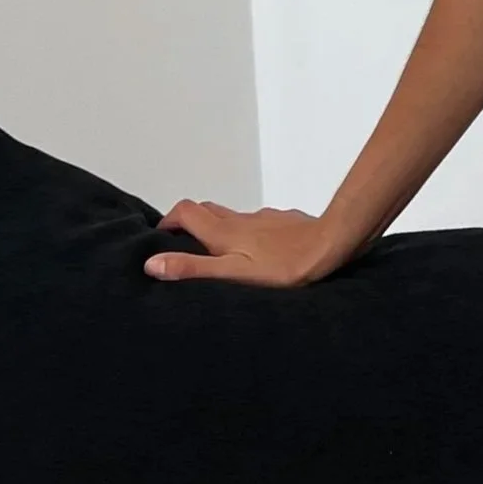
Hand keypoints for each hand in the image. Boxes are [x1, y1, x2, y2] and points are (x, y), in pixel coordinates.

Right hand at [143, 202, 342, 287]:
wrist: (330, 246)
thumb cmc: (283, 266)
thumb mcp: (232, 273)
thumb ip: (193, 268)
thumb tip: (152, 263)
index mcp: (224, 231)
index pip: (185, 211)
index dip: (169, 219)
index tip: (162, 235)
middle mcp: (241, 219)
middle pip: (207, 210)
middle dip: (191, 221)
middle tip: (184, 241)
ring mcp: (265, 218)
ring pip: (234, 217)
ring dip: (221, 227)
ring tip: (222, 252)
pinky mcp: (285, 222)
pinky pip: (261, 223)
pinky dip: (251, 232)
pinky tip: (261, 251)